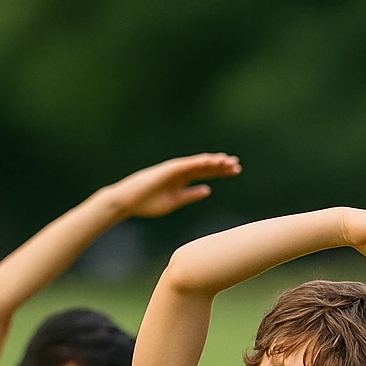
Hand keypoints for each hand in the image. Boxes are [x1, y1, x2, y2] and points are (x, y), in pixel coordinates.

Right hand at [103, 153, 241, 218]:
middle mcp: (180, 172)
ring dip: (212, 162)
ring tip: (228, 161)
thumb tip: (208, 190)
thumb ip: (191, 195)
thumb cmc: (148, 204)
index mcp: (182, 180)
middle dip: (221, 165)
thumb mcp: (175, 201)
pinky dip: (198, 162)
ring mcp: (173, 170)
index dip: (221, 172)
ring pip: (197, 163)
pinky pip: (186, 165)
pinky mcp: (166, 170)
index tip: (236, 171)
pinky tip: (210, 161)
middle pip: (205, 167)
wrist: (127, 203)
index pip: (206, 174)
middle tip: (237, 165)